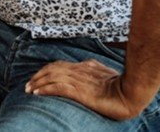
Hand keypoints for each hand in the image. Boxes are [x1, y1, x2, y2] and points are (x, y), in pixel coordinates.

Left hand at [25, 59, 140, 120]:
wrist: (131, 93)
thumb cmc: (123, 87)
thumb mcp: (106, 76)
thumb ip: (95, 72)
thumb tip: (89, 68)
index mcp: (86, 66)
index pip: (60, 65)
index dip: (47, 70)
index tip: (38, 78)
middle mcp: (80, 70)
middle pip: (52, 69)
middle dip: (38, 76)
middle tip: (28, 85)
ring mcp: (79, 80)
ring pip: (51, 77)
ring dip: (38, 83)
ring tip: (28, 90)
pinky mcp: (79, 91)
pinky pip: (57, 87)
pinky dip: (45, 89)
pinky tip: (37, 93)